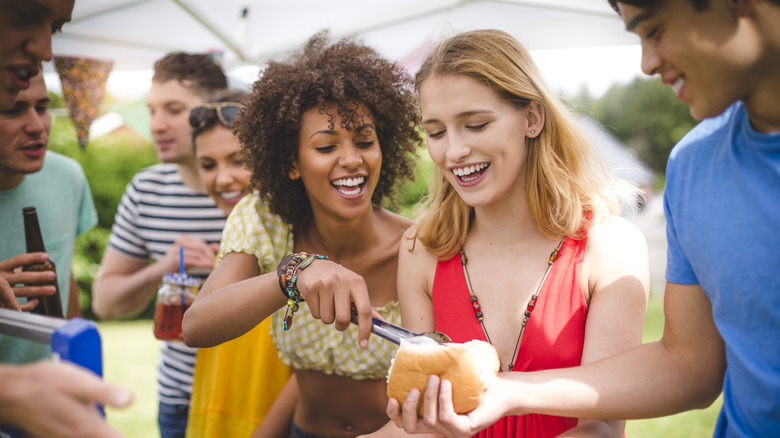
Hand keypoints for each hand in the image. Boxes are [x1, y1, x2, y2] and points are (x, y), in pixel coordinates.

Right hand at [0, 253, 56, 310]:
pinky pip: (17, 305)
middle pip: (23, 277)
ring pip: (22, 291)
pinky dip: (28, 305)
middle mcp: (0, 278)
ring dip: (39, 291)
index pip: (19, 260)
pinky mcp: (1, 304)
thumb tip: (37, 263)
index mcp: (0, 267)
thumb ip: (13, 268)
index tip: (46, 256)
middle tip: (52, 275)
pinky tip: (36, 301)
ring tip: (52, 289)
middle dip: (39, 276)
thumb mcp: (2, 270)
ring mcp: (0, 292)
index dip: (33, 258)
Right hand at [0, 361, 132, 437]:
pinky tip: (93, 428)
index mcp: (88, 428)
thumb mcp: (77, 382)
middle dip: (116, 435)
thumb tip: (130, 400)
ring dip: (104, 433)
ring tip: (113, 429)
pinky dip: (92, 433)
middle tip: (121, 425)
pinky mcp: (59, 437)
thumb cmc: (45, 384)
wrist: (11, 393)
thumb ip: (104, 393)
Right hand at [156, 234, 218, 274]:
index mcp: (184, 238)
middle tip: (218, 263)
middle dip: (211, 256)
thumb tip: (217, 246)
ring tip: (215, 265)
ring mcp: (177, 249)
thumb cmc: (176, 264)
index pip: (202, 243)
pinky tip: (209, 266)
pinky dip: (203, 264)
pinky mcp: (176, 258)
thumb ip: (202, 251)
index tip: (219, 257)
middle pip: (201, 247)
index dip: (211, 251)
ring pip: (199, 254)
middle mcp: (180, 241)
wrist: (159, 272)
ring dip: (209, 260)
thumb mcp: (190, 255)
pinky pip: (193, 260)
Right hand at [294, 258, 374, 347]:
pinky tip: (318, 299)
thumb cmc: (340, 282)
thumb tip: (383, 324)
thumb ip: (368, 308)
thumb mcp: (355, 289)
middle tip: (339, 318)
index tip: (363, 344)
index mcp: (357, 282)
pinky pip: (315, 314)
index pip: (365, 310)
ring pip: (327, 319)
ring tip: (327, 303)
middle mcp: (342, 282)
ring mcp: (325, 284)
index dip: (365, 329)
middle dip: (341, 325)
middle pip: (343, 319)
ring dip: (328, 318)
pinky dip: (317, 312)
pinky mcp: (311, 288)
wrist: (314, 266)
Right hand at [388, 375, 511, 436]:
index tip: (392, 397)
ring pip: (430, 419)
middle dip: (408, 408)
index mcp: (432, 419)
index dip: (395, 414)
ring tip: (436, 377)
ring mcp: (452, 432)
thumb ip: (431, 371)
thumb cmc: (475, 381)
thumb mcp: (447, 375)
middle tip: (414, 389)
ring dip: (430, 396)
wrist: (502, 388)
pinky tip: (447, 384)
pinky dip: (443, 399)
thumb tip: (415, 351)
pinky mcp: (464, 430)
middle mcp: (440, 430)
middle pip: (410, 428)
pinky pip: (446, 417)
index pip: (406, 424)